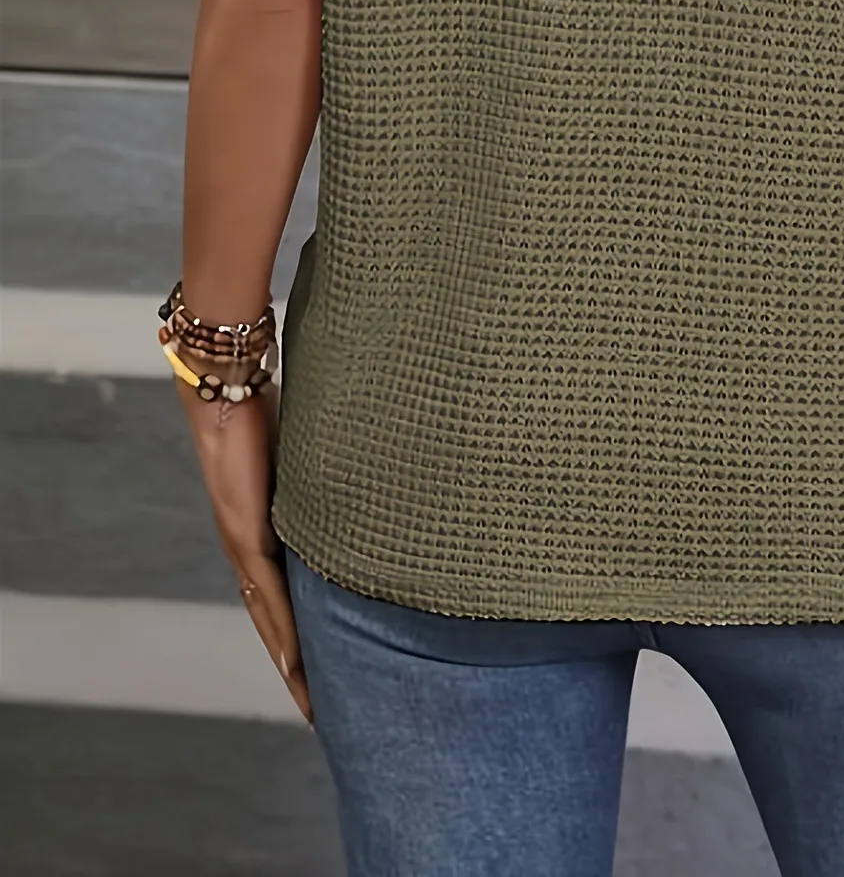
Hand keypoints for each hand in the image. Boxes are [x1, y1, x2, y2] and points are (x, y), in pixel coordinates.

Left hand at [173, 376, 313, 724]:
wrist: (224, 387)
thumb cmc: (265, 408)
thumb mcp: (304, 455)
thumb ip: (324, 476)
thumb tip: (365, 477)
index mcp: (262, 531)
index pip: (281, 595)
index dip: (297, 636)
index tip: (317, 672)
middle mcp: (248, 547)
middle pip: (273, 621)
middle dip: (295, 667)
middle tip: (316, 709)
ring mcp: (245, 543)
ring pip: (269, 617)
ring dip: (290, 660)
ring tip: (309, 699)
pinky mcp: (246, 532)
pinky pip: (268, 590)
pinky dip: (282, 628)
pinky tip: (294, 657)